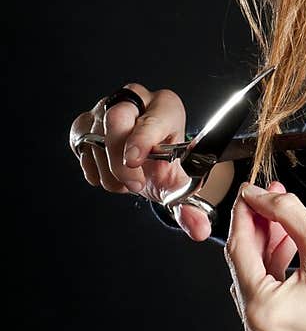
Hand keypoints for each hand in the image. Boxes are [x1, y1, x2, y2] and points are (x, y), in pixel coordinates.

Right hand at [69, 83, 215, 240]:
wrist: (148, 163)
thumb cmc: (165, 166)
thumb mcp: (180, 187)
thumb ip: (190, 209)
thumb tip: (199, 230)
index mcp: (166, 107)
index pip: (152, 117)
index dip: (142, 138)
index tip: (134, 160)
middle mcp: (137, 100)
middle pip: (116, 117)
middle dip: (119, 159)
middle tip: (134, 184)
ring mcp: (108, 107)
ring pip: (96, 135)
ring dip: (108, 170)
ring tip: (128, 181)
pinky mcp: (88, 120)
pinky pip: (80, 142)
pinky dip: (91, 165)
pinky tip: (109, 174)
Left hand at [225, 181, 305, 330]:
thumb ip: (285, 213)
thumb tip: (259, 196)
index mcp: (265, 315)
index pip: (238, 253)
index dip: (244, 216)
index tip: (248, 193)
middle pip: (246, 271)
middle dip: (260, 231)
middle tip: (271, 199)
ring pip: (257, 287)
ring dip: (268, 252)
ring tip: (286, 223)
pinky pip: (269, 306)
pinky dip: (277, 278)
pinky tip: (291, 250)